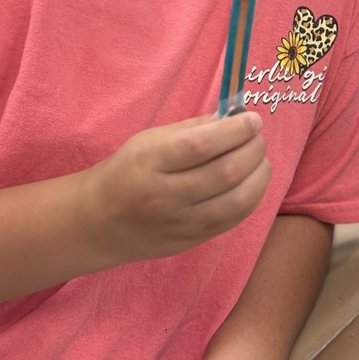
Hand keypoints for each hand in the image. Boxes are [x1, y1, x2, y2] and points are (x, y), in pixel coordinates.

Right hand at [81, 111, 270, 267]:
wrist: (98, 222)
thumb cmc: (127, 170)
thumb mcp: (151, 139)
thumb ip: (193, 128)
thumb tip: (235, 117)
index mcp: (151, 162)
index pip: (202, 145)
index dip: (235, 130)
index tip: (253, 119)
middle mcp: (165, 196)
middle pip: (225, 173)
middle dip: (253, 149)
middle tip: (258, 136)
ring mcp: (180, 224)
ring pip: (237, 201)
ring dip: (259, 175)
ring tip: (260, 158)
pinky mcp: (191, 242)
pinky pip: (233, 220)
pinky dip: (252, 197)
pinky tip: (253, 181)